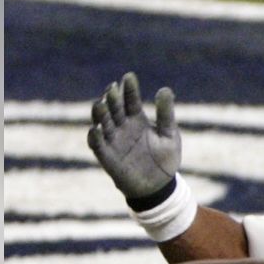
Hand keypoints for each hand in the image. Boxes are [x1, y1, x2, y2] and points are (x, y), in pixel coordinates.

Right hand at [87, 72, 181, 202]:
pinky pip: (97, 145)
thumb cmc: (164, 159)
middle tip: (113, 88)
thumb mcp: (169, 135)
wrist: (158, 187)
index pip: (130, 100)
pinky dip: (95, 136)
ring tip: (101, 103)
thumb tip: (165, 89)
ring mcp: (113, 141)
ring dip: (100, 113)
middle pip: (114, 108)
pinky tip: (96, 128)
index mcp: (137, 119)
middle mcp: (122, 127)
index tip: (129, 77)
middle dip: (112, 98)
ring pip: (102, 123)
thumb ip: (166, 114)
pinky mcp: (107, 156)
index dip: (129, 89)